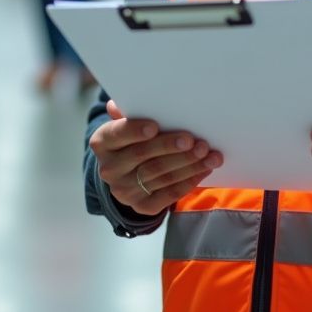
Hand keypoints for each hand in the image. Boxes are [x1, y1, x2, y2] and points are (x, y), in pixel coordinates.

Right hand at [89, 99, 222, 216]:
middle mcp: (109, 169)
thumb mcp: (127, 124)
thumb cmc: (132, 140)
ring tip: (209, 154)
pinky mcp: (143, 206)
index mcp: (102, 143)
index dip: (135, 131)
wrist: (128, 175)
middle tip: (194, 140)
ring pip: (161, 175)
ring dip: (188, 164)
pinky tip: (204, 169)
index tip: (155, 126)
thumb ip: (128, 113)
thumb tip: (117, 105)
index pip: (117, 134)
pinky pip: (170, 193)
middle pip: (143, 156)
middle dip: (171, 147)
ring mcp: (125, 191)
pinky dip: (190, 180)